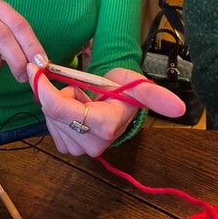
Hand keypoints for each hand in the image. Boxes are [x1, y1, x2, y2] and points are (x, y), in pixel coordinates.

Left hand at [27, 65, 185, 156]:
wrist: (119, 105)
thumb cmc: (125, 90)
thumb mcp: (137, 85)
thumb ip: (156, 96)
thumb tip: (181, 109)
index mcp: (106, 126)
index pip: (63, 110)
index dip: (45, 90)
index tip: (36, 69)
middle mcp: (93, 144)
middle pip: (53, 113)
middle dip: (58, 94)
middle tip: (78, 88)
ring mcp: (79, 149)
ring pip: (50, 120)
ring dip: (58, 104)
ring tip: (80, 99)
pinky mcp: (69, 148)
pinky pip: (51, 128)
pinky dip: (56, 115)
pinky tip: (74, 110)